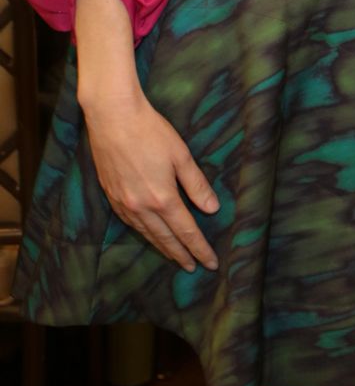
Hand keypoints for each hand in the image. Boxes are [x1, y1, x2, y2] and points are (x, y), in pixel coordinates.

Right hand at [74, 0, 218, 272]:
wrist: (112, 117)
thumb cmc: (150, 131)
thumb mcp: (181, 155)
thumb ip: (196, 185)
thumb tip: (212, 209)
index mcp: (162, 198)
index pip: (186, 231)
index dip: (199, 248)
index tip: (211, 263)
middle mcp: (141, 207)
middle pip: (165, 239)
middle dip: (181, 254)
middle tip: (193, 268)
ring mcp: (123, 203)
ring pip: (146, 233)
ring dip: (161, 247)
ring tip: (174, 256)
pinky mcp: (111, 195)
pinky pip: (129, 223)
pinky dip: (142, 233)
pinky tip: (147, 233)